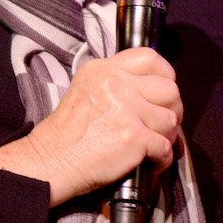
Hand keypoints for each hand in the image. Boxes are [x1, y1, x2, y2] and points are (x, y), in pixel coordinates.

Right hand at [0, 47, 181, 205]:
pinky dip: (161, 160)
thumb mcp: (85, 90)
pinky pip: (166, 147)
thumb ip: (115, 84)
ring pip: (170, 120)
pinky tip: (149, 163)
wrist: (50, 161)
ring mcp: (126, 109)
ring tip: (151, 146)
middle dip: (171, 110)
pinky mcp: (134, 136)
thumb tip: (152, 93)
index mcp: (103, 70)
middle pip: (169, 89)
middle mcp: (116, 84)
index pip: (150, 58)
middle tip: (160, 125)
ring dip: (166, 137)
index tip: (161, 94)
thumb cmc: (67, 134)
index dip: (165, 77)